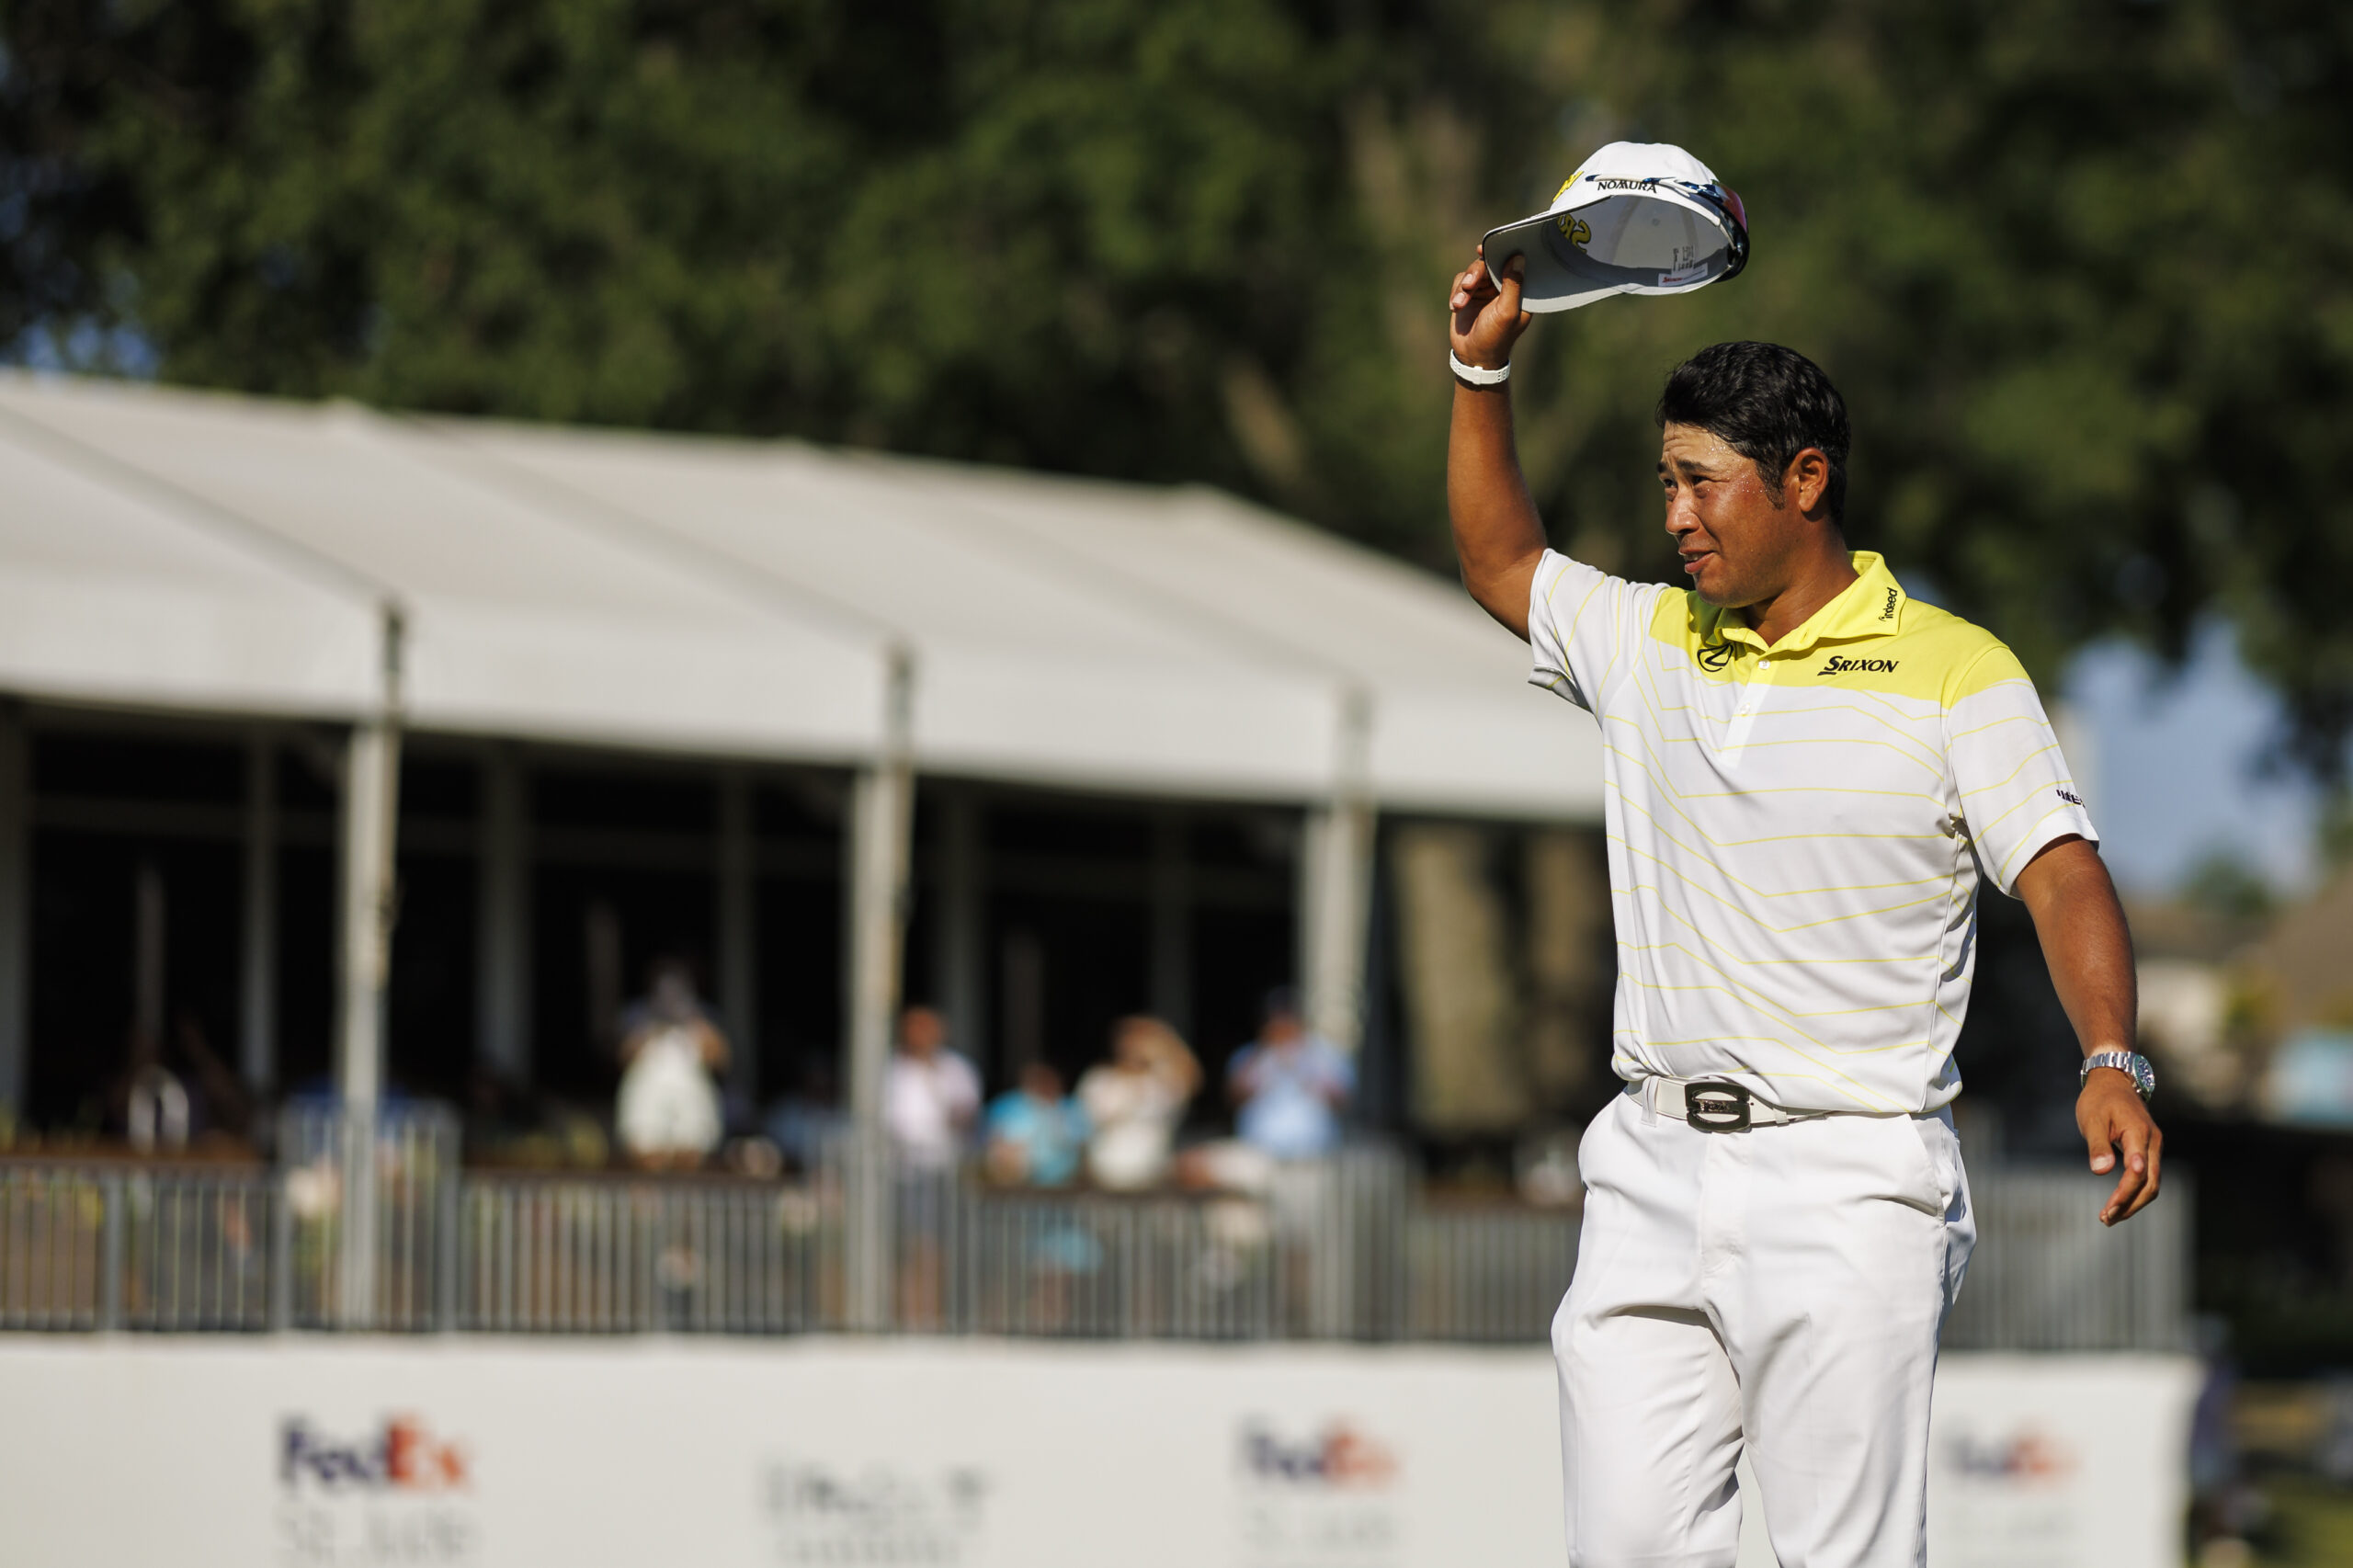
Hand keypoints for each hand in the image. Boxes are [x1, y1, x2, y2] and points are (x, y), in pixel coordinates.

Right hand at [1449, 246, 1531, 372]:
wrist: (1472, 356)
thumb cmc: (1496, 337)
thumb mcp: (1507, 312)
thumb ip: (1513, 284)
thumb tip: (1518, 257)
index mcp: (1519, 290)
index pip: (1514, 263)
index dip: (1503, 251)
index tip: (1487, 248)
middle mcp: (1502, 287)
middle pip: (1489, 263)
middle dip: (1476, 272)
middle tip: (1469, 285)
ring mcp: (1485, 290)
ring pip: (1473, 271)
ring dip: (1464, 286)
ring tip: (1460, 303)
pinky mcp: (1468, 294)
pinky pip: (1460, 281)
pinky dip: (1456, 293)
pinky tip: (1456, 307)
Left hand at [2078, 1067, 2161, 1224]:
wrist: (2113, 1081)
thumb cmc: (2100, 1099)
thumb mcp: (2092, 1119)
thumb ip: (2097, 1145)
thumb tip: (2102, 1171)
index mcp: (2139, 1134)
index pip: (2138, 1172)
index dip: (2124, 1193)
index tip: (2107, 1209)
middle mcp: (2153, 1143)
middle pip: (2151, 1184)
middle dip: (2130, 1205)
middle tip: (2106, 1219)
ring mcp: (2153, 1147)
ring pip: (2152, 1183)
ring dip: (2134, 1202)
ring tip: (2109, 1216)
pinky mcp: (2148, 1150)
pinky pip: (2148, 1176)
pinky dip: (2135, 1192)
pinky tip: (2118, 1202)